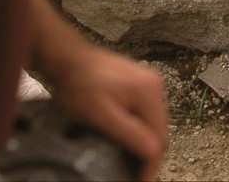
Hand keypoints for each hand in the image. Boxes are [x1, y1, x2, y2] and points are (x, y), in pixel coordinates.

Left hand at [42, 39, 167, 181]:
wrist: (68, 58)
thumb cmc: (79, 84)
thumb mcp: (101, 114)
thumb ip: (130, 132)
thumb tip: (154, 151)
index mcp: (149, 91)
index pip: (160, 137)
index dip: (150, 164)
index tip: (138, 181)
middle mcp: (155, 84)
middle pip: (159, 130)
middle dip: (148, 154)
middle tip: (132, 174)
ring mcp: (148, 82)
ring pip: (153, 122)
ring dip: (143, 141)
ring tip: (128, 160)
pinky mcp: (138, 83)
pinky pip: (145, 112)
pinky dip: (138, 128)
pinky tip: (126, 138)